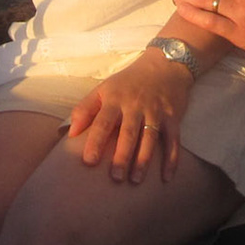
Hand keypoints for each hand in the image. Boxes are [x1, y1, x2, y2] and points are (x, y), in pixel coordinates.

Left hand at [68, 50, 193, 183]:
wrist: (165, 64)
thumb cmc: (129, 82)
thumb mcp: (104, 88)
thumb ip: (85, 109)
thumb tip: (70, 133)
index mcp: (116, 99)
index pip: (103, 122)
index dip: (95, 141)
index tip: (88, 161)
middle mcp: (136, 106)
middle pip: (128, 133)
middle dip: (121, 156)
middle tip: (115, 177)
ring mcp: (156, 112)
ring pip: (150, 138)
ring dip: (143, 160)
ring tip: (135, 179)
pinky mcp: (173, 117)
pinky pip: (173, 140)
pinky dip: (172, 159)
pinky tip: (166, 177)